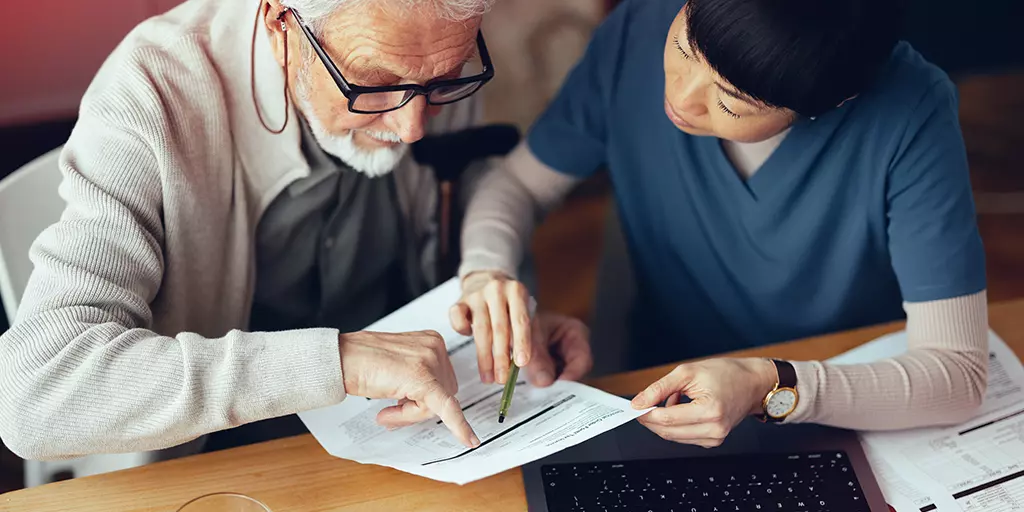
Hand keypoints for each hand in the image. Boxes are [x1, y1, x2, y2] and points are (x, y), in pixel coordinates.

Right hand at [338, 330, 479, 447]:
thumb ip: (414, 384)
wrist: (339, 359)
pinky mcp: (423, 378)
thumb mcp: (396, 370)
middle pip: (444, 393)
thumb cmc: (360, 363)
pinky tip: (469, 440)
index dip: (428, 400)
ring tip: (386, 407)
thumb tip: (422, 408)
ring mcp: (430, 360)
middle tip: (391, 409)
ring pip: (436, 404)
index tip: (445, 413)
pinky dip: (458, 426)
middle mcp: (435, 346)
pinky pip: (446, 408)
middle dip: (418, 408)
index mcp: (431, 342)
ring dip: (410, 413)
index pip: (442, 380)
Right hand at [449, 271, 592, 385]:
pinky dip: (462, 330)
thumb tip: (544, 377)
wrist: (487, 280)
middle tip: (502, 379)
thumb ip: (533, 343)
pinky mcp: (460, 300)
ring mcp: (477, 294)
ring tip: (488, 377)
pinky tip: (468, 340)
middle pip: (499, 328)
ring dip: (484, 357)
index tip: (521, 364)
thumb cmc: (509, 305)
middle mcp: (497, 289)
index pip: (521, 321)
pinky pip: (457, 317)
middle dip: (501, 357)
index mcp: (517, 291)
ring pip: (480, 329)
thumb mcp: (525, 315)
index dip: (521, 343)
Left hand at [631, 358, 776, 447]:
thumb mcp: (688, 372)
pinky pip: (684, 437)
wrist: (753, 383)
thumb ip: (660, 388)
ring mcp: (714, 438)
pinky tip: (680, 408)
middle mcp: (714, 430)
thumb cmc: (727, 374)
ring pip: (673, 436)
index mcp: (710, 411)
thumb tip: (639, 402)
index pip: (667, 419)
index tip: (634, 406)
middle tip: (641, 404)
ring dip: (663, 421)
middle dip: (650, 419)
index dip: (646, 413)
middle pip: (667, 432)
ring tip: (670, 399)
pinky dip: (675, 424)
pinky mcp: (713, 441)